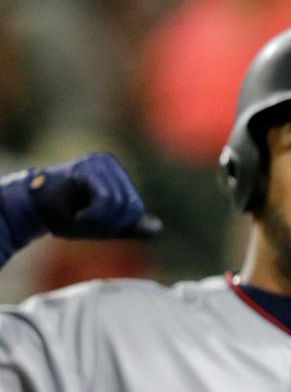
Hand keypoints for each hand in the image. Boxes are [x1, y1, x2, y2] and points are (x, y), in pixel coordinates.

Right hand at [27, 153, 162, 238]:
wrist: (31, 210)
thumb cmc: (65, 216)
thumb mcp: (103, 225)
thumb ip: (129, 226)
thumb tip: (158, 228)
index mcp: (118, 176)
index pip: (135, 208)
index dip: (117, 225)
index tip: (92, 223)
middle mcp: (111, 164)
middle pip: (130, 207)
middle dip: (108, 224)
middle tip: (83, 222)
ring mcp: (99, 162)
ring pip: (119, 205)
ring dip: (97, 221)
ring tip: (78, 216)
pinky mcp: (87, 167)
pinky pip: (106, 200)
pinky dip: (92, 216)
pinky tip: (77, 215)